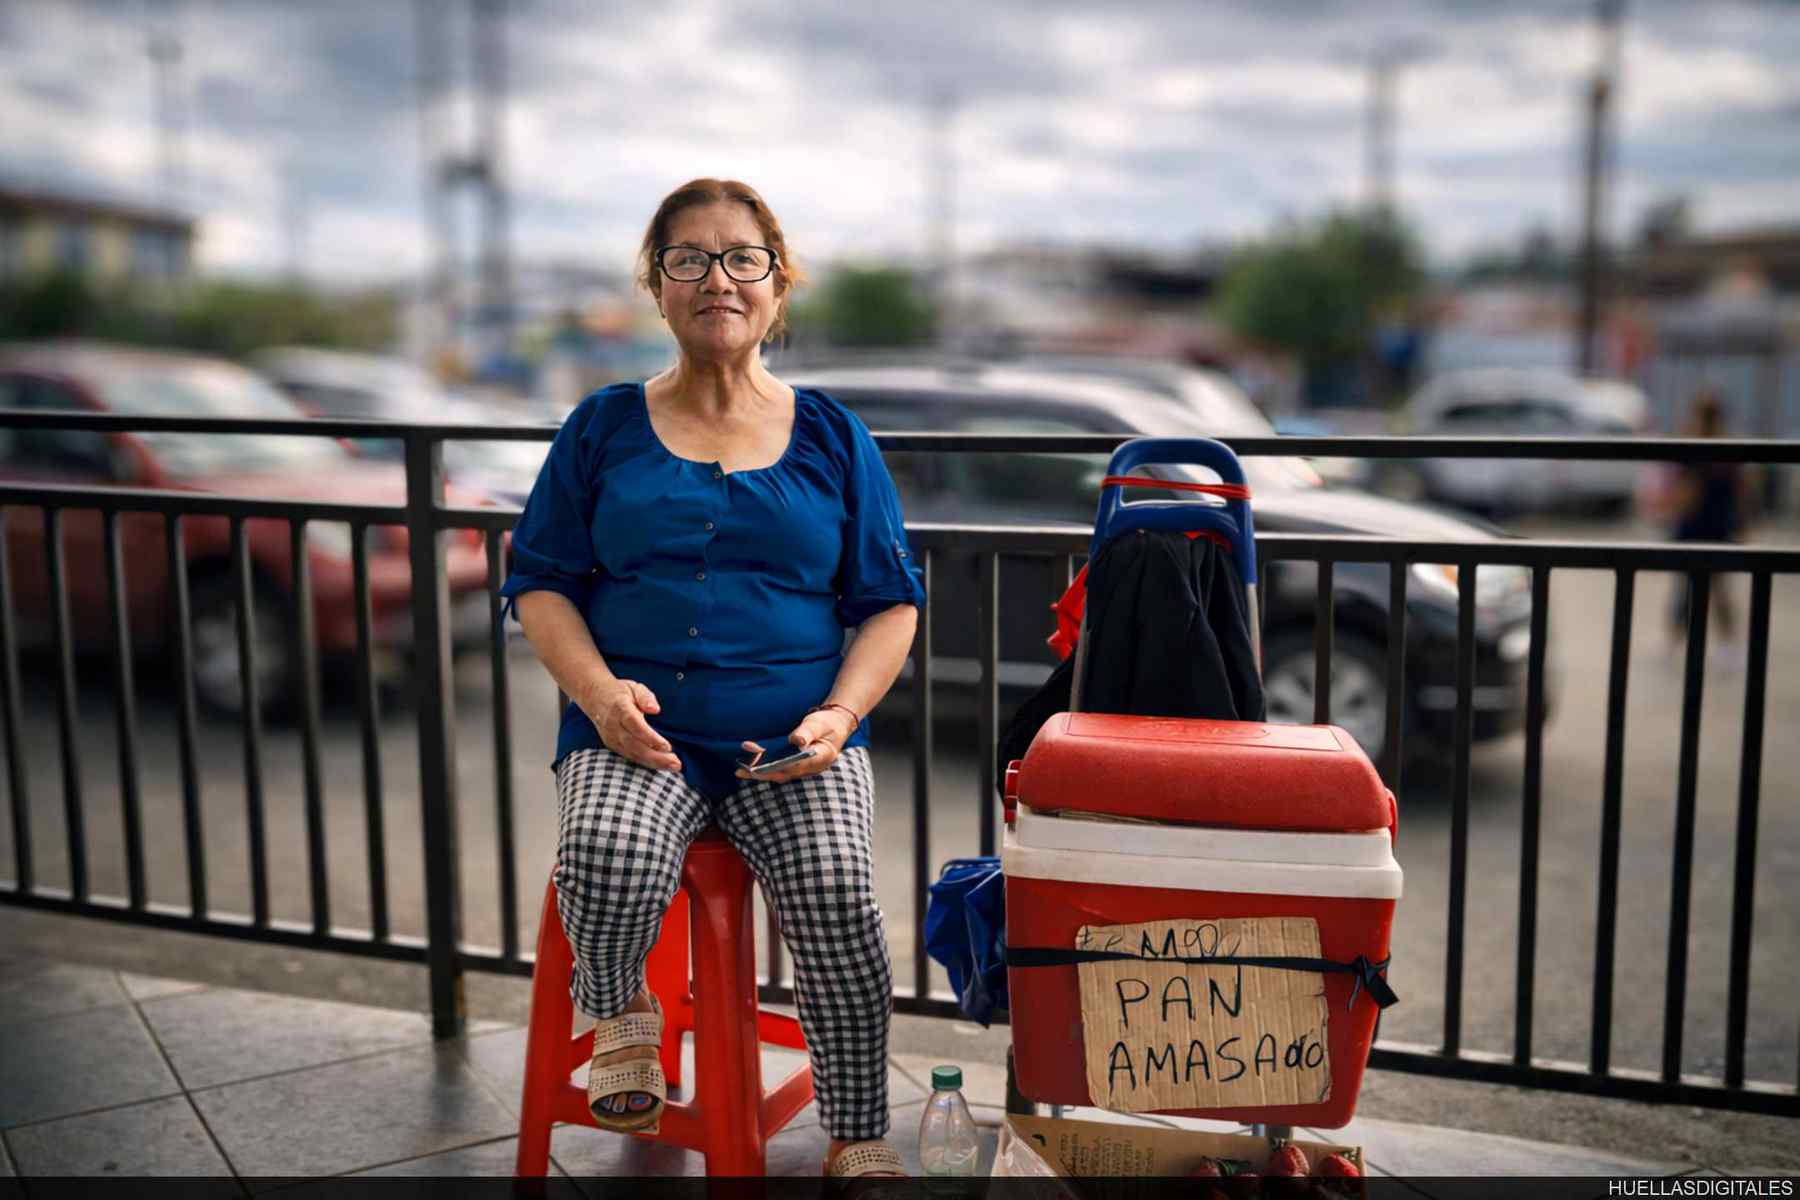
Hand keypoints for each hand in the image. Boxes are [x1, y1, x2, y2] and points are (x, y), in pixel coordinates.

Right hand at [587, 679, 680, 771]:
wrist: (594, 697)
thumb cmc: (620, 692)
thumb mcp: (634, 687)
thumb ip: (646, 697)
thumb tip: (655, 709)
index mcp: (621, 709)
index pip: (635, 726)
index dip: (651, 738)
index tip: (667, 747)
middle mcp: (614, 726)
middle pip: (635, 745)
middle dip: (656, 757)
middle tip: (676, 763)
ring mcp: (611, 737)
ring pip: (632, 754)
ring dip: (653, 763)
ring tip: (672, 766)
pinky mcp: (612, 745)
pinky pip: (629, 756)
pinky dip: (645, 762)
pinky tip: (660, 765)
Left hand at [734, 707, 856, 782]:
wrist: (837, 723)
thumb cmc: (829, 722)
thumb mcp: (819, 723)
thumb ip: (808, 732)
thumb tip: (797, 740)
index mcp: (821, 758)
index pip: (798, 766)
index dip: (780, 767)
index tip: (763, 768)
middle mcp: (810, 767)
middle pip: (784, 773)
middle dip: (763, 773)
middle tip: (743, 772)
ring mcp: (803, 766)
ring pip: (779, 772)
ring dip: (760, 771)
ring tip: (740, 768)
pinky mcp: (796, 762)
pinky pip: (778, 766)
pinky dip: (764, 764)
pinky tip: (751, 756)